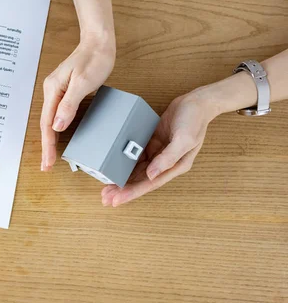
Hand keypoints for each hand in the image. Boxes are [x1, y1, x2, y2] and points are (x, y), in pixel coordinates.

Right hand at [41, 39, 114, 170]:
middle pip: (46, 124)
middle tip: (47, 165)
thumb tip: (57, 126)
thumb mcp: (83, 82)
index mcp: (53, 90)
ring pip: (51, 120)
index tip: (48, 161)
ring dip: (51, 139)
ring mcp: (58, 91)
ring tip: (51, 156)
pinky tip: (60, 135)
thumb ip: (69, 105)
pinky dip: (58, 128)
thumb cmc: (94, 58)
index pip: (47, 123)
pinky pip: (59, 114)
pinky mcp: (66, 92)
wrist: (98, 42)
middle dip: (46, 146)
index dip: (47, 145)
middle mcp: (52, 91)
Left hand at [101, 89, 217, 206]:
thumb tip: (152, 174)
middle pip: (140, 180)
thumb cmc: (195, 120)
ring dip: (122, 179)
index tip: (117, 200)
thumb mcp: (184, 139)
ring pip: (136, 171)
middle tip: (105, 198)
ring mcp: (158, 153)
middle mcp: (165, 163)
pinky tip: (113, 167)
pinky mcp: (153, 143)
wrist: (196, 102)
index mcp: (175, 166)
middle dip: (123, 190)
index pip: (149, 184)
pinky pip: (136, 157)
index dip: (132, 193)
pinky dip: (125, 163)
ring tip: (106, 188)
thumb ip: (168, 157)